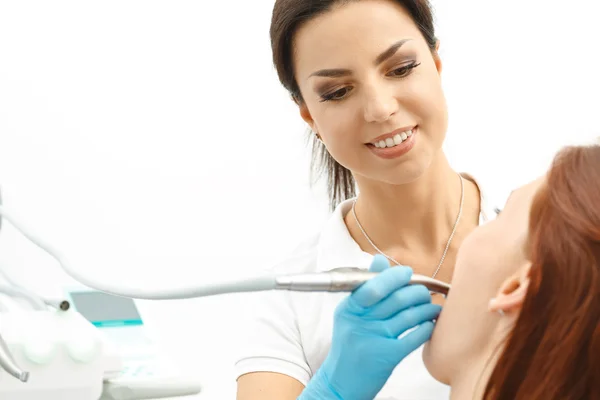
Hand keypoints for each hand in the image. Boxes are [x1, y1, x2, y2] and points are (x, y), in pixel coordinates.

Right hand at [299, 255, 440, 399]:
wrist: (341, 382)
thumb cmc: (349, 345)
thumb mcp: (349, 315)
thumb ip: (365, 289)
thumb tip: (380, 260)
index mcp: (349, 309)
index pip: (373, 286)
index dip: (394, 277)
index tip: (408, 273)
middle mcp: (360, 323)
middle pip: (396, 299)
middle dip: (417, 292)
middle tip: (425, 292)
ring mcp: (374, 340)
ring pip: (409, 316)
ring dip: (427, 308)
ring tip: (432, 307)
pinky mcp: (388, 357)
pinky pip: (414, 336)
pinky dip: (426, 328)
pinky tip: (430, 324)